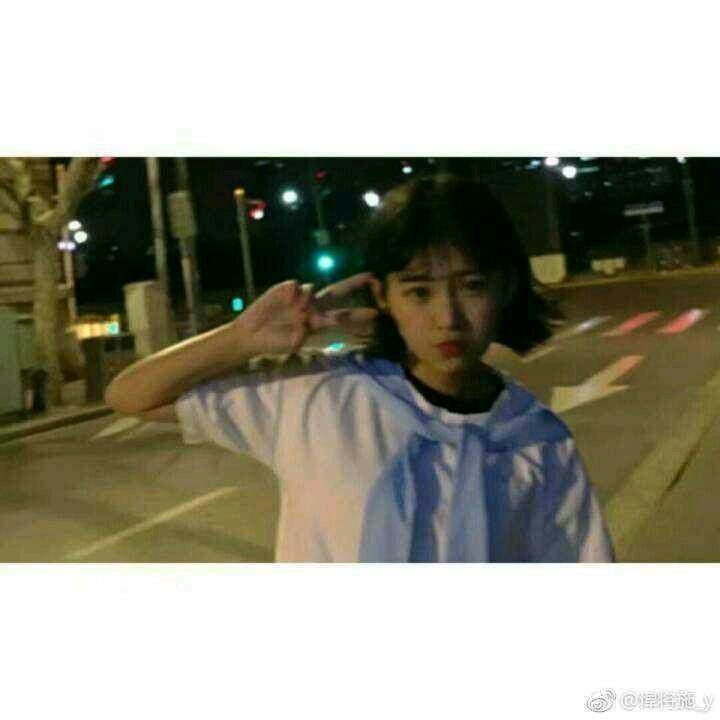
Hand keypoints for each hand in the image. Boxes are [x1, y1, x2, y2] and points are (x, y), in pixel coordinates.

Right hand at [235, 273, 380, 354]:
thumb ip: (305, 329)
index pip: (342, 316)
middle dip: (354, 283)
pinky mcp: (287, 287)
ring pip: (313, 289)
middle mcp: (314, 306)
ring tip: (296, 313)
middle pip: (338, 291)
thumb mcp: (294, 342)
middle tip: (372, 277)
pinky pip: (296, 286)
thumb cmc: (275, 342)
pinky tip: (284, 302)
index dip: (358, 314)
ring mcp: (301, 296)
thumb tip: (308, 317)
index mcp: (318, 321)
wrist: (252, 334)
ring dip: (306, 301)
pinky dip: (293, 295)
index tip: (376, 313)